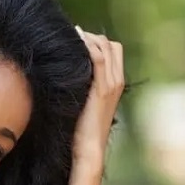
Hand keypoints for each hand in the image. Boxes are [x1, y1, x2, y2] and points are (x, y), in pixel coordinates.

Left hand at [72, 26, 124, 172]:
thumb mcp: (86, 102)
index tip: (75, 39)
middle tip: (70, 38)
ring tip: (69, 38)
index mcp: (116, 82)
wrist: (90, 147)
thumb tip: (67, 74)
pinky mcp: (102, 89)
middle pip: (110, 44)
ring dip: (87, 39)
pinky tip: (73, 43)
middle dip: (90, 37)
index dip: (95, 40)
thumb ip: (83, 88)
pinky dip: (87, 46)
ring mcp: (112, 84)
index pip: (113, 49)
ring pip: (105, 47)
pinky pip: (99, 59)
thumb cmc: (83, 128)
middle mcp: (117, 80)